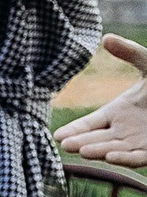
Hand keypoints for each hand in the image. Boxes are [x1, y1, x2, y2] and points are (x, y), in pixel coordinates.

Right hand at [58, 34, 146, 165]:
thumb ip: (130, 53)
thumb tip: (106, 38)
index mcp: (117, 112)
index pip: (89, 124)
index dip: (74, 130)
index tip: (58, 135)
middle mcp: (124, 130)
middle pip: (97, 139)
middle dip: (81, 142)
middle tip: (65, 144)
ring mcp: (138, 142)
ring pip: (113, 149)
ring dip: (99, 151)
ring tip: (82, 150)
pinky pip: (137, 157)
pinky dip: (124, 158)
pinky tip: (110, 156)